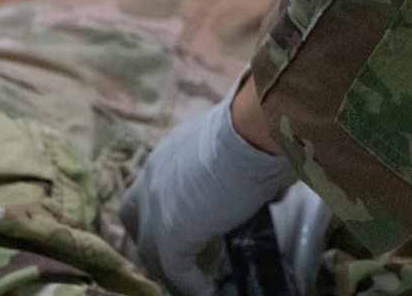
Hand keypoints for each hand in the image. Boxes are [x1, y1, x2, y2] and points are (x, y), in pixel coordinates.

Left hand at [122, 88, 295, 295]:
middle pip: (137, 224)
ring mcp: (157, 209)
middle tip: (176, 259)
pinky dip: (191, 286)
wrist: (250, 132)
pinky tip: (208, 291)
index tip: (178, 226)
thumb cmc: (254, 131)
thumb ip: (247, 173)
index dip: (157, 214)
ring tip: (191, 282)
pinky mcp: (171, 235)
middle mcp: (152, 180)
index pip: (146, 192)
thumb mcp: (243, 150)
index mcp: (166, 156)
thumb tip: (274, 192)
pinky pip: (176, 271)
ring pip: (151, 253)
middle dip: (152, 244)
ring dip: (169, 269)